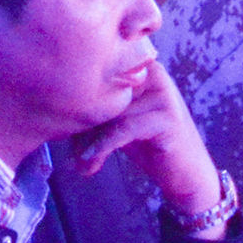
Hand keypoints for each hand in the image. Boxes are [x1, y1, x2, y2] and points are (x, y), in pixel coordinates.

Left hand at [67, 57, 227, 225]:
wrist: (187, 175)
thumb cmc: (150, 146)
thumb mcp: (119, 123)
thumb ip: (97, 111)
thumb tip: (55, 112)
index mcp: (140, 67)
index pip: (99, 76)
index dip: (78, 103)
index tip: (65, 130)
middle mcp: (154, 73)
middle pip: (104, 94)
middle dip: (83, 127)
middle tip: (75, 155)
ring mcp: (163, 94)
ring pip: (111, 113)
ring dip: (90, 142)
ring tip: (82, 163)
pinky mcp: (168, 117)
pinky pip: (125, 127)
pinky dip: (104, 145)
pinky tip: (91, 161)